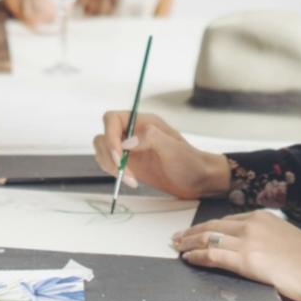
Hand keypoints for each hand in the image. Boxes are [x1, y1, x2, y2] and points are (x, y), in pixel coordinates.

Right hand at [90, 111, 230, 201]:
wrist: (197, 181)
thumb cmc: (189, 162)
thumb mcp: (173, 148)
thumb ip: (150, 138)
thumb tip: (126, 143)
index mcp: (142, 122)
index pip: (112, 119)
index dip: (110, 136)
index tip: (118, 155)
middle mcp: (132, 133)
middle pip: (104, 136)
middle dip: (109, 156)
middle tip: (125, 173)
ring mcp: (129, 149)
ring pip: (103, 151)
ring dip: (110, 167)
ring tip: (130, 180)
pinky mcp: (128, 164)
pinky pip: (109, 164)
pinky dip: (114, 174)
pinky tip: (131, 181)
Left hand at [172, 211, 300, 300]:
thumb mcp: (289, 243)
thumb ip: (270, 244)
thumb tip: (262, 255)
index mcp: (265, 217)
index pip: (228, 220)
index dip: (209, 226)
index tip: (197, 231)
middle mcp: (254, 224)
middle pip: (214, 225)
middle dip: (193, 231)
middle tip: (178, 237)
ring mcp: (250, 240)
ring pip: (209, 237)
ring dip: (189, 243)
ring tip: (177, 247)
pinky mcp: (248, 259)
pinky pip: (214, 254)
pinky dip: (198, 256)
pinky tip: (189, 259)